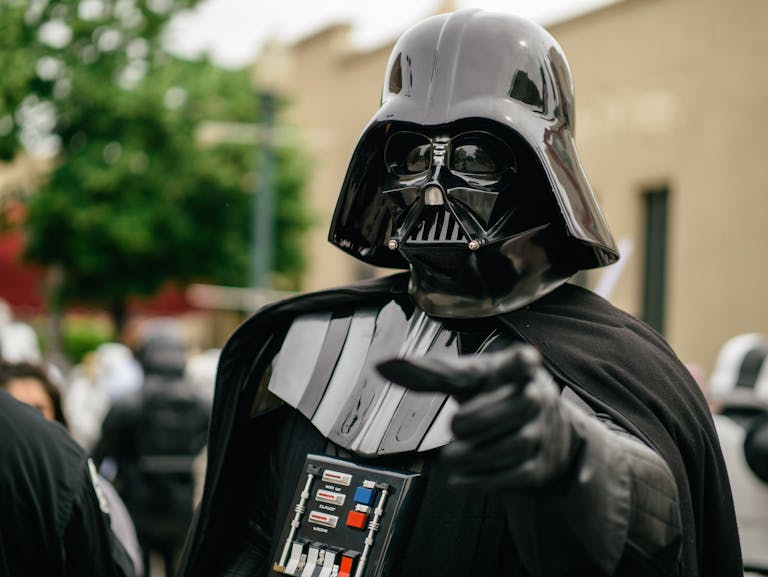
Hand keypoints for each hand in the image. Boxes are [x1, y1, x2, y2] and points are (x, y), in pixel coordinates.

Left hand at [378, 345, 579, 491]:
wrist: (542, 436)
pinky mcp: (539, 467)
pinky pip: (511, 477)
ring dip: (472, 455)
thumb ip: (431, 374)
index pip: (522, 361)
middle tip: (455, 426)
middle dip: (474, 421)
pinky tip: (460, 478)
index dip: (521, 361)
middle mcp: (536, 398)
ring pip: (511, 446)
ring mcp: (542, 433)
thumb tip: (383, 365)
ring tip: (451, 456)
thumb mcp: (469, 381)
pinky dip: (479, 481)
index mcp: (516, 370)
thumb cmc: (496, 396)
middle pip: (512, 407)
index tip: (524, 358)